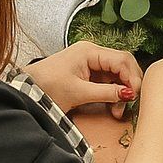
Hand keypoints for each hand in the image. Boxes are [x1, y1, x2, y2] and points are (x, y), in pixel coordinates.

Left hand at [24, 41, 142, 118]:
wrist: (27, 91)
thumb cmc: (48, 87)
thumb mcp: (79, 92)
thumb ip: (107, 93)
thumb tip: (130, 95)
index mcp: (89, 51)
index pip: (122, 60)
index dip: (133, 78)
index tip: (135, 96)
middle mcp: (93, 53)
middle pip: (124, 65)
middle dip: (130, 84)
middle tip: (129, 103)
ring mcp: (92, 62)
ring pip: (119, 74)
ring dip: (123, 91)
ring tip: (118, 110)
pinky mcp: (90, 73)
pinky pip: (110, 80)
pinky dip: (115, 93)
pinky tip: (113, 106)